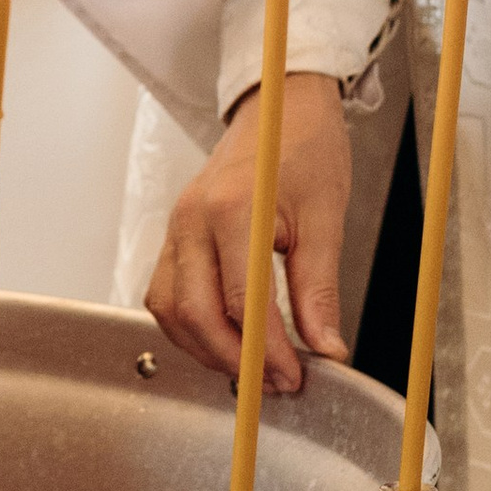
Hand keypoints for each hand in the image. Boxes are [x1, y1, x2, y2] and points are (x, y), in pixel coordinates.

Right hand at [146, 71, 352, 392]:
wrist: (278, 108)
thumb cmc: (303, 150)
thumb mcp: (326, 217)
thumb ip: (320, 289)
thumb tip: (327, 347)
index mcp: (233, 210)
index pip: (242, 302)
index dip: (268, 351)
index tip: (296, 377)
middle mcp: (191, 220)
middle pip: (195, 315)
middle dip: (234, 360)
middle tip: (276, 382)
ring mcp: (175, 228)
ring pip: (170, 311)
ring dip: (207, 349)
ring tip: (252, 367)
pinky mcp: (172, 237)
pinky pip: (164, 296)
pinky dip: (189, 327)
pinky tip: (224, 338)